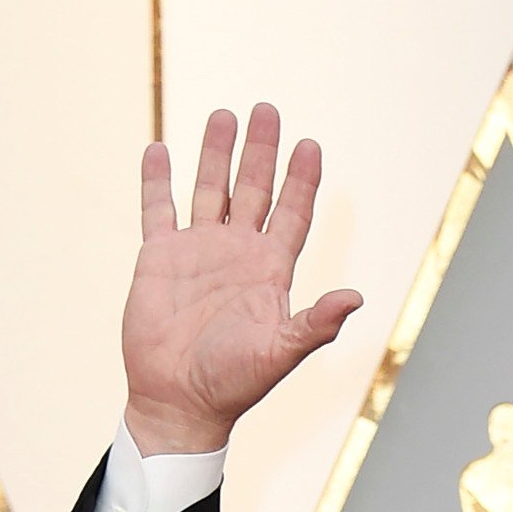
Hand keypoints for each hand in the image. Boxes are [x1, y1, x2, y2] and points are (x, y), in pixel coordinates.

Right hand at [121, 106, 361, 454]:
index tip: (309, 144)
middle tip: (267, 110)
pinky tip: (160, 149)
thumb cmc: (234, 384)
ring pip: (209, 189)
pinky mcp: (159, 258)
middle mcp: (237, 255)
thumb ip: (316, 323)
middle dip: (261, 152)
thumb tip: (356, 296)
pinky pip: (157, 209)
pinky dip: (156, 180)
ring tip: (224, 115)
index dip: (301, 181)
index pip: (292, 214)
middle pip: (253, 191)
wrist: (180, 401)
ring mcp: (198, 252)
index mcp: (270, 272)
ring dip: (216, 153)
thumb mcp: (281, 353)